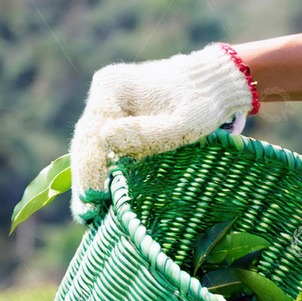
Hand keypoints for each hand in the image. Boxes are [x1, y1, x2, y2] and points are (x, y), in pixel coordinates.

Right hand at [70, 43, 257, 220]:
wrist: (215, 86)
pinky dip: (105, 170)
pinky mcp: (119, 118)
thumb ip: (148, 133)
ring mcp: (110, 105)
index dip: (89, 167)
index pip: (91, 132)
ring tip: (89, 212)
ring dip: (92, 177)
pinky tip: (103, 196)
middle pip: (87, 140)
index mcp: (112, 87)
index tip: (91, 197)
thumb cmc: (204, 104)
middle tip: (86, 214)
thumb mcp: (183, 122)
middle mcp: (104, 93)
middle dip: (87, 178)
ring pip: (93, 145)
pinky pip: (106, 146)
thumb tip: (105, 140)